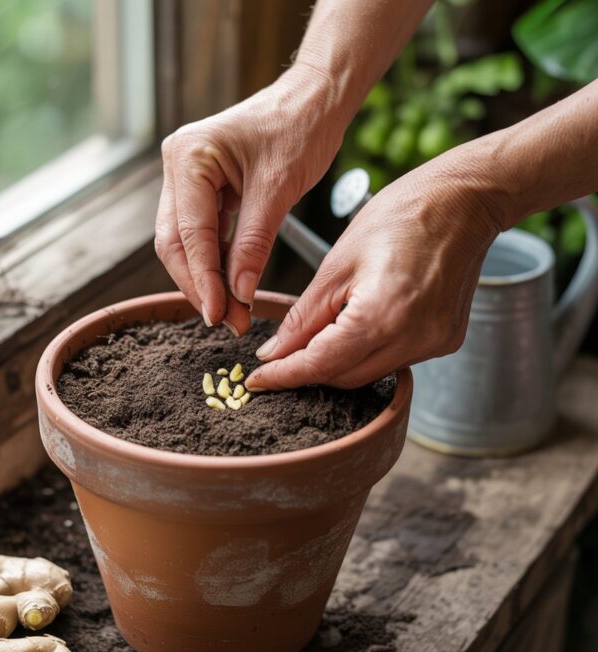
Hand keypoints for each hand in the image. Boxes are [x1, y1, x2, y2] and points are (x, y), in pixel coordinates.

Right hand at [154, 64, 345, 335]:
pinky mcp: (201, 188)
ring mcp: (186, 177)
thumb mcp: (279, 190)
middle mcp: (178, 164)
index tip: (219, 314)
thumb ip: (254, 245)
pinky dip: (215, 261)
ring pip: (184, 242)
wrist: (314, 99)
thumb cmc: (300, 128)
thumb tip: (239, 295)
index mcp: (189, 156)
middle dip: (200, 285)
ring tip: (233, 311)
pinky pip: (201, 233)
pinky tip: (232, 285)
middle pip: (175, 242)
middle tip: (226, 320)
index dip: (204, 280)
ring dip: (206, 278)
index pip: (191, 234)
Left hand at [245, 152, 505, 389]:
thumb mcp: (337, 263)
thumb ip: (304, 317)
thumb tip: (275, 353)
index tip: (256, 382)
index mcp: (384, 315)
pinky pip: (393, 360)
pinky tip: (354, 328)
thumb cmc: (401, 214)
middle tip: (277, 358)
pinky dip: (366, 352)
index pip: (321, 364)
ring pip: (368, 373)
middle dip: (307, 371)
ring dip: (336, 362)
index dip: (284, 376)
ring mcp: (434, 343)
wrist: (465, 199)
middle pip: (344, 377)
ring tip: (315, 336)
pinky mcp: (446, 340)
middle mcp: (414, 339)